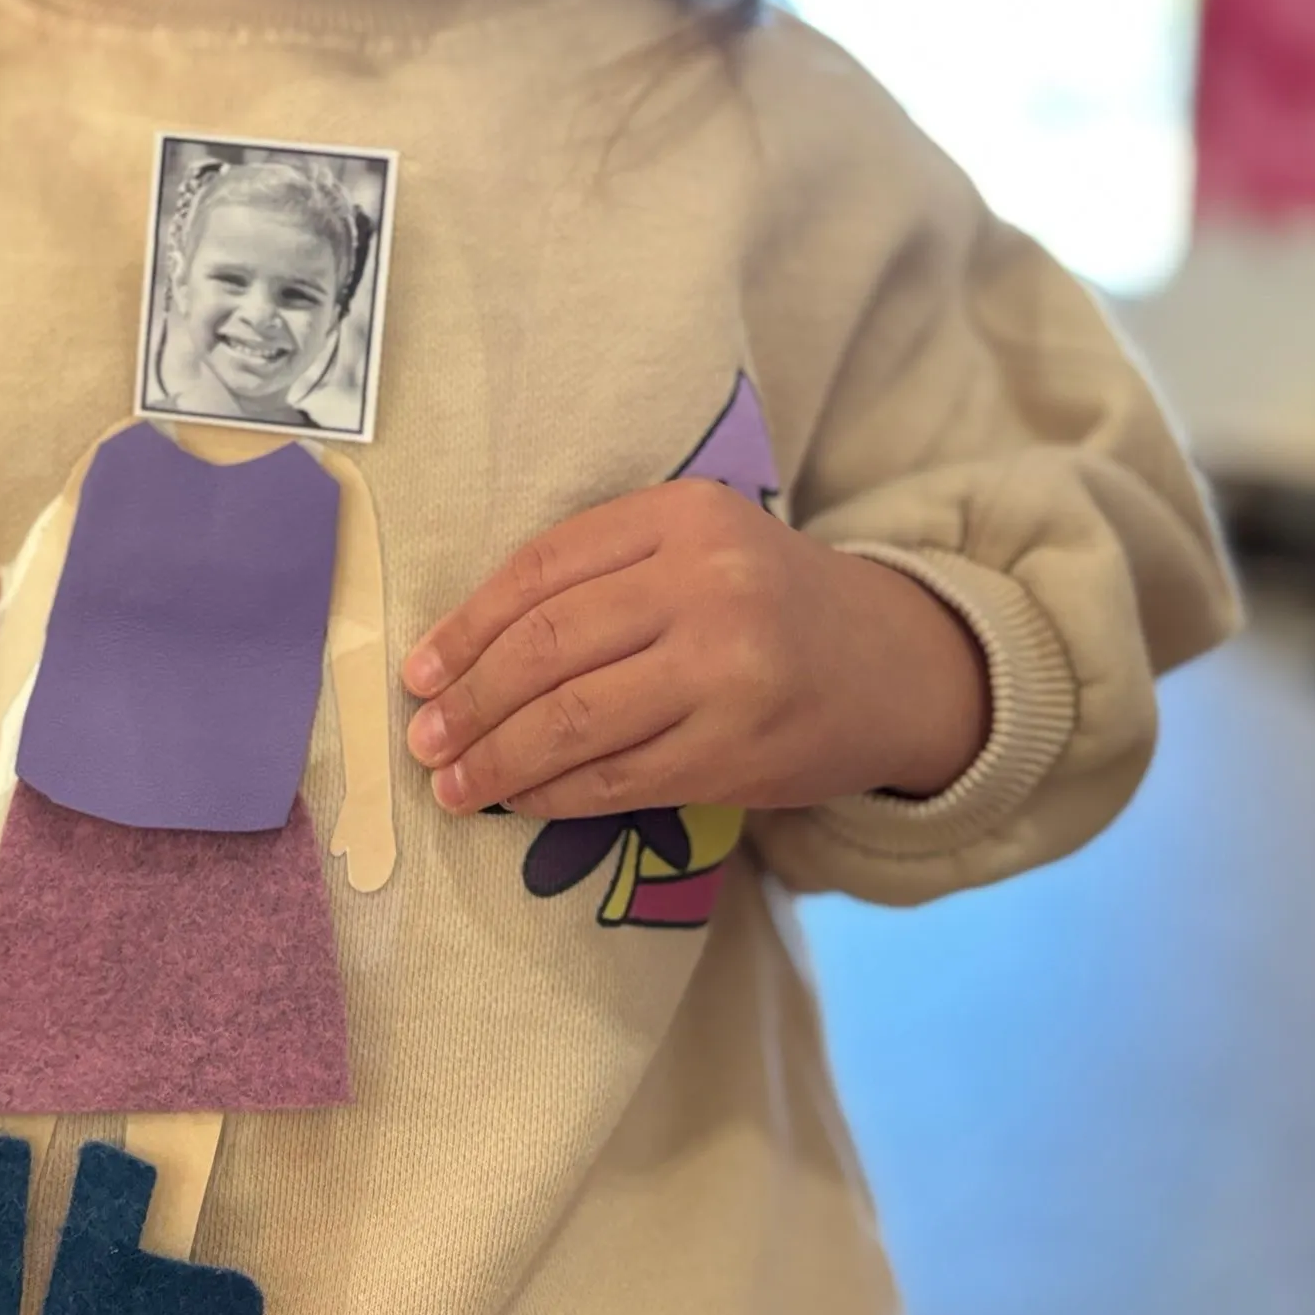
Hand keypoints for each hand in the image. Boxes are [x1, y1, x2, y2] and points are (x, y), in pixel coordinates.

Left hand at [402, 482, 989, 820]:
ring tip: (451, 784)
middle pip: (548, 646)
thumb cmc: (766, 602)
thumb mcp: (694, 547)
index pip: (542, 569)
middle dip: (470, 700)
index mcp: (683, 514)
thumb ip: (599, 574)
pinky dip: (555, 793)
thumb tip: (460, 652)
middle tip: (423, 737)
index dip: (467, 627)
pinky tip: (520, 799)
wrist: (895, 663)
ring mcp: (726, 672)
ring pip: (574, 719)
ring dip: (498, 758)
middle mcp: (706, 584)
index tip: (419, 671)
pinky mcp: (738, 751)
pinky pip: (618, 777)